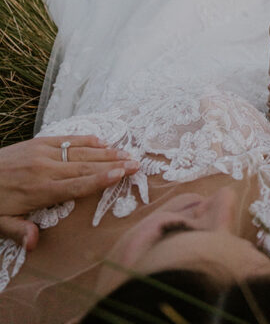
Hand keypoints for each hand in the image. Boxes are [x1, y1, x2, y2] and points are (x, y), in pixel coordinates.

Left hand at [0, 136, 138, 250]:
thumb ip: (19, 231)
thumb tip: (35, 244)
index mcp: (39, 190)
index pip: (77, 185)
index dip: (101, 179)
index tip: (122, 174)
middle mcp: (46, 168)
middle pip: (85, 166)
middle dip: (112, 165)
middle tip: (135, 162)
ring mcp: (43, 152)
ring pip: (80, 152)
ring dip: (105, 152)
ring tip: (125, 153)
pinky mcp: (39, 142)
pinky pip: (67, 139)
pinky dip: (86, 140)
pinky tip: (101, 142)